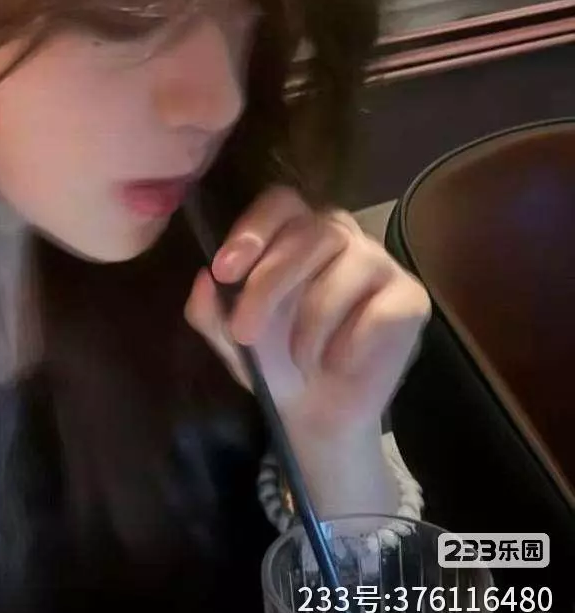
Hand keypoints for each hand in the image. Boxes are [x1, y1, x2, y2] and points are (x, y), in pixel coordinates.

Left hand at [185, 186, 430, 438]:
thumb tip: (203, 280)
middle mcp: (339, 234)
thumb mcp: (230, 336)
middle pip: (310, 233)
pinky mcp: (410, 299)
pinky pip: (381, 311)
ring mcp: (379, 262)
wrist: (317, 409)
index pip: (280, 203)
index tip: (224, 272)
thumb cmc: (273, 357)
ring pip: (345, 270)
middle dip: (269, 284)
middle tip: (245, 332)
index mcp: (294, 230)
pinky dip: (349, 343)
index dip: (253, 230)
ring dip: (310, 322)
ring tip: (298, 357)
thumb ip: (210, 309)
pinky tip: (335, 363)